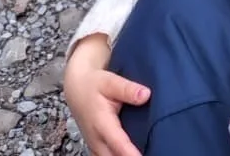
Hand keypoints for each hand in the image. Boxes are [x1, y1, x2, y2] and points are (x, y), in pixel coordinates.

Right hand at [63, 34, 148, 155]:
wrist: (77, 89)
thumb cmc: (94, 84)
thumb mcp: (110, 81)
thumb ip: (127, 89)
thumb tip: (146, 94)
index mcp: (101, 122)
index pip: (118, 142)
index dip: (130, 153)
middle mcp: (97, 139)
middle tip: (152, 152)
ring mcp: (96, 147)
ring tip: (146, 152)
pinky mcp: (97, 149)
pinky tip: (133, 153)